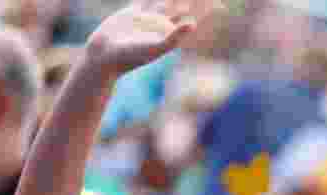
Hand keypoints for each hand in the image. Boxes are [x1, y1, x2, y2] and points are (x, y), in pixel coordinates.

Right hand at [84, 0, 218, 77]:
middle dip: (194, 0)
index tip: (221, 4)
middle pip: (183, 7)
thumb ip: (175, 36)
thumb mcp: (156, 47)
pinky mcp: (133, 13)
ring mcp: (148, 18)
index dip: (206, 11)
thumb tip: (193, 23)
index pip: (193, 18)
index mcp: (171, 34)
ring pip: (166, 0)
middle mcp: (162, 25)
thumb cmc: (130, 56)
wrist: (105, 56)